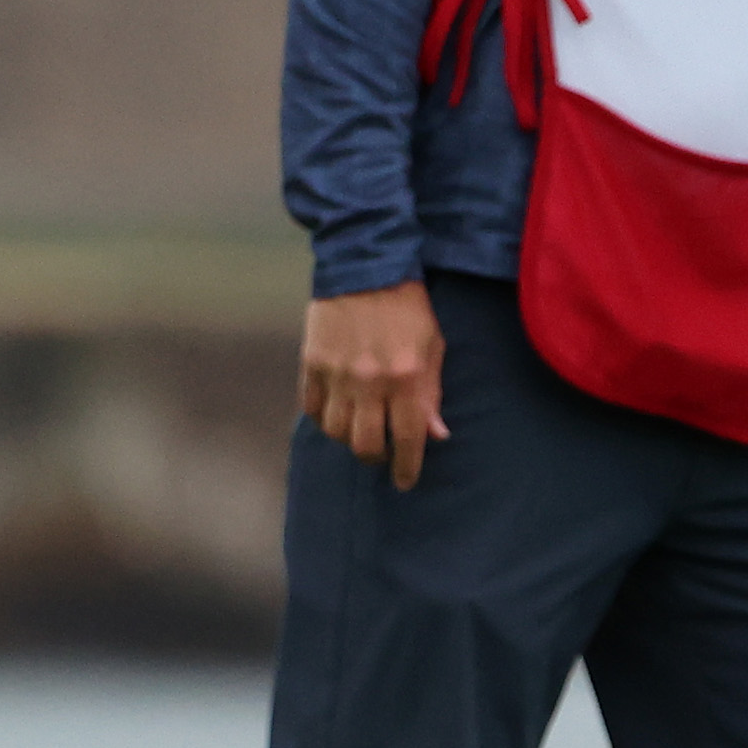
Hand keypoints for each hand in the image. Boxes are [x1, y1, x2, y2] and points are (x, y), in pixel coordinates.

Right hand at [302, 283, 452, 490]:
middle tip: (382, 454)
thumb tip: (436, 435)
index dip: (407, 467)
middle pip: (365, 445)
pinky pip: (312, 409)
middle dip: (376, 458)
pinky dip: (323, 419)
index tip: (406, 482)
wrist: (365, 265)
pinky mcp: (311, 363)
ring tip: (360, 430)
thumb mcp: (433, 346)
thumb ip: (431, 393)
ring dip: (349, 439)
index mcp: (406, 377)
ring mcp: (336, 373)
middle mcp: (369, 381)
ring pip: (336, 432)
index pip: (408, 438)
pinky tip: (335, 413)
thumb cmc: (407, 307)